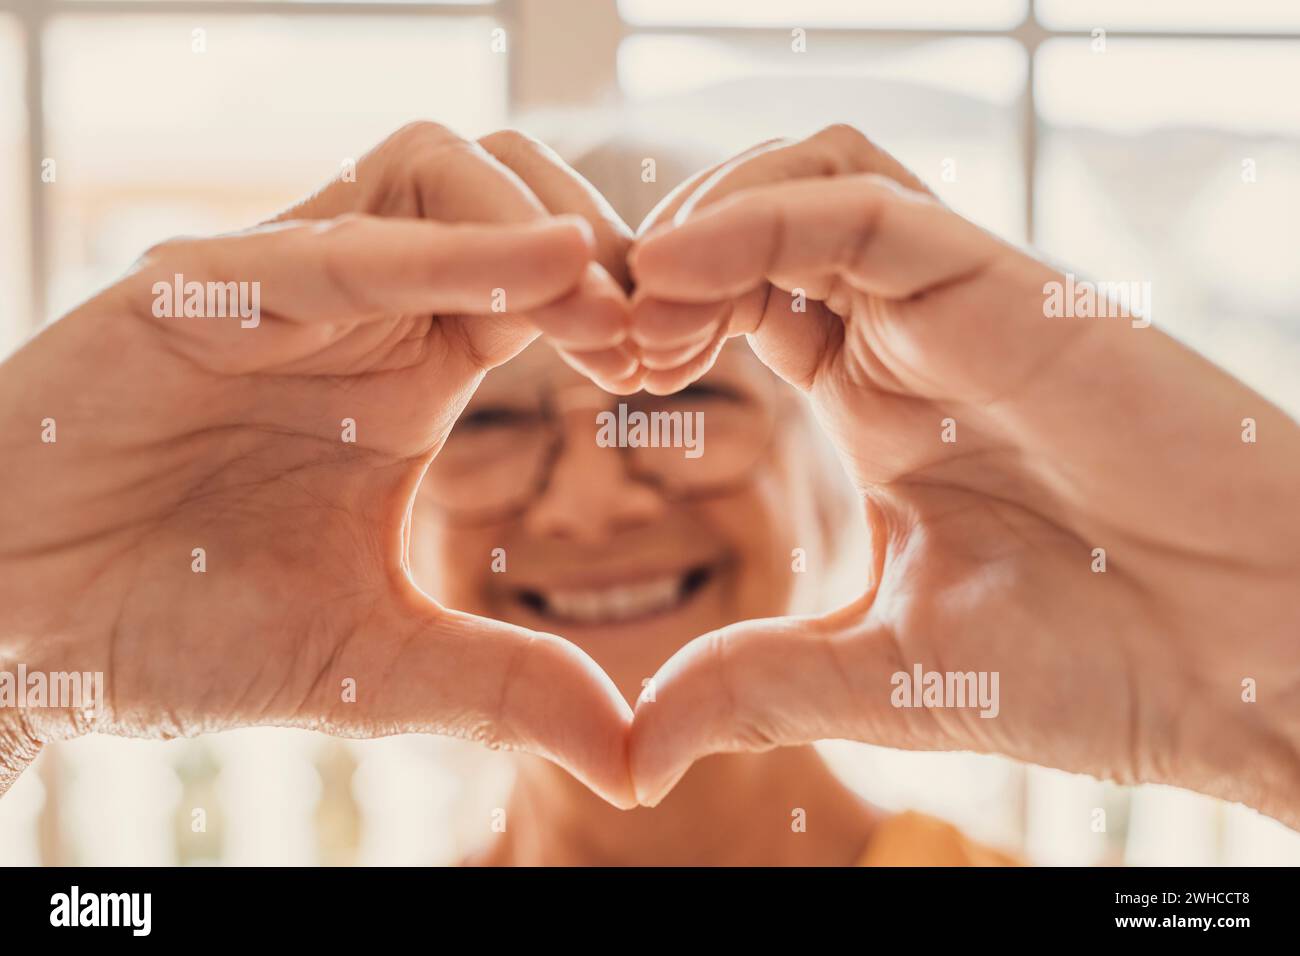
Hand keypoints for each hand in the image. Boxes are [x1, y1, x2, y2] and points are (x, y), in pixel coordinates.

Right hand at [0, 122, 636, 806]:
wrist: (19, 635)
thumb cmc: (182, 632)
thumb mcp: (375, 666)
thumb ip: (504, 691)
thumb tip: (638, 762)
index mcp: (410, 373)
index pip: (544, 285)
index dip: (621, 308)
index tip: (676, 370)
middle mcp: (357, 311)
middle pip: (510, 194)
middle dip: (604, 246)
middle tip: (661, 334)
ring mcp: (278, 287)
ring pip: (436, 171)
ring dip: (538, 221)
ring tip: (603, 311)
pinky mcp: (195, 289)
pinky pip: (338, 240)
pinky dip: (444, 250)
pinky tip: (541, 271)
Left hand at [626, 125, 1299, 824]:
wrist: (1246, 665)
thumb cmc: (1095, 665)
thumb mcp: (882, 676)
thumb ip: (754, 688)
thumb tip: (633, 757)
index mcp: (880, 407)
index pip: (746, 303)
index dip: (664, 318)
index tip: (608, 381)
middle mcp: (911, 340)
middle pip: (761, 223)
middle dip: (664, 261)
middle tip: (604, 336)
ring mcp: (956, 307)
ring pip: (806, 180)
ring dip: (704, 220)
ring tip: (644, 303)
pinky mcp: (1006, 287)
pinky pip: (863, 207)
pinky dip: (760, 216)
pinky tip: (678, 266)